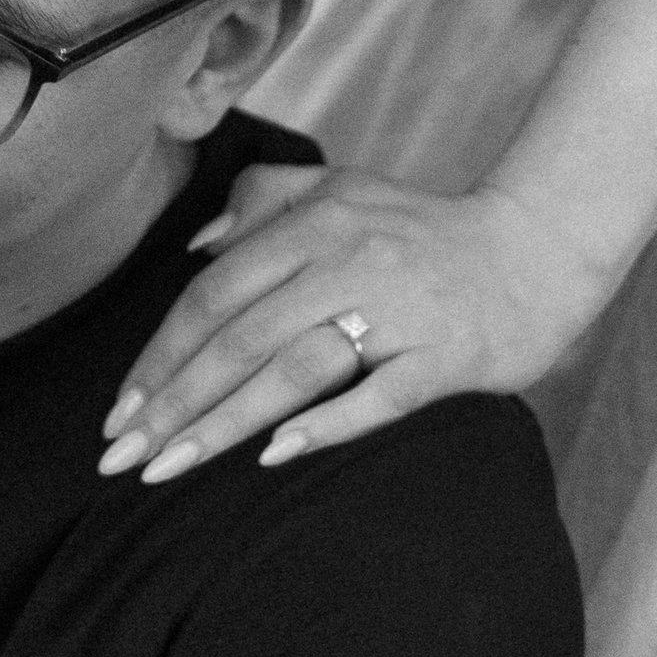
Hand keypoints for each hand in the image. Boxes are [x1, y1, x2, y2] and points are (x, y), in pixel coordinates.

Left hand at [98, 167, 604, 480]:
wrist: (538, 246)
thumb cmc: (423, 229)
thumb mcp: (341, 189)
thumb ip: (262, 199)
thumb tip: (194, 246)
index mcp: (317, 222)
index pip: (214, 294)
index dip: (160, 355)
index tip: (118, 412)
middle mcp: (351, 261)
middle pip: (240, 339)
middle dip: (172, 403)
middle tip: (120, 459)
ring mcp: (401, 311)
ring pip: (294, 370)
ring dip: (223, 423)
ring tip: (169, 468)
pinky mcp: (446, 355)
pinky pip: (379, 395)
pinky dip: (326, 423)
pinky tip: (274, 454)